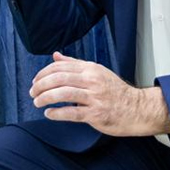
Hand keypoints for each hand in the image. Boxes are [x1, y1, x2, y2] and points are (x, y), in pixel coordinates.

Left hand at [29, 52, 169, 136]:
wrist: (137, 108)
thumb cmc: (115, 91)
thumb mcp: (96, 71)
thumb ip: (75, 64)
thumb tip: (56, 56)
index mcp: (90, 69)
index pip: (60, 67)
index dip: (44, 73)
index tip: (35, 80)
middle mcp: (92, 80)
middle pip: (59, 78)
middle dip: (41, 85)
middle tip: (32, 92)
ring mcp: (94, 97)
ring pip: (63, 93)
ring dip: (45, 98)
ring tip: (37, 102)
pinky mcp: (96, 114)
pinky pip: (72, 113)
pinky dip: (57, 113)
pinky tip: (49, 114)